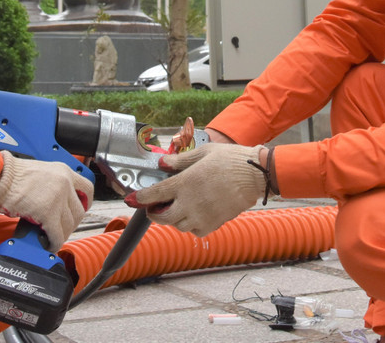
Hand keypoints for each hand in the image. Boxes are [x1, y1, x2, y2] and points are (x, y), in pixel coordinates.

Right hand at [0, 151, 94, 250]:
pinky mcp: (48, 213)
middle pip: (79, 211)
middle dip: (71, 223)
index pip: (87, 189)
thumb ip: (52, 184)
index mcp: (64, 171)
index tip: (81, 209)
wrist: (0, 175)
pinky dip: (54, 242)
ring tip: (52, 238)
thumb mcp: (41, 171)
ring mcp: (58, 198)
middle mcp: (65, 183)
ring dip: (61, 235)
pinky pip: (57, 234)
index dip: (85, 203)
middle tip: (61, 228)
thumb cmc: (12, 174)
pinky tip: (48, 244)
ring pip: (69, 225)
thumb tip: (55, 203)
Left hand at [124, 144, 266, 236]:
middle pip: (162, 217)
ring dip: (173, 218)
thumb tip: (162, 163)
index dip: (139, 198)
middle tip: (154, 206)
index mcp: (185, 183)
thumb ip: (180, 161)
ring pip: (177, 225)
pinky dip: (190, 225)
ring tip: (178, 206)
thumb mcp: (202, 154)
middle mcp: (190, 203)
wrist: (254, 175)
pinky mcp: (214, 223)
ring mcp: (202, 216)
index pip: (154, 194)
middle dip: (154, 212)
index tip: (131, 200)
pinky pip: (195, 231)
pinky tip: (195, 213)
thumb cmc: (230, 160)